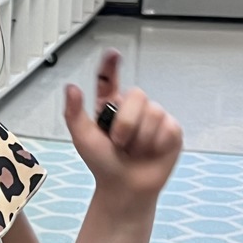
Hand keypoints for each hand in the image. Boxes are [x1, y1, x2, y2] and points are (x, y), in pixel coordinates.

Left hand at [63, 48, 182, 200]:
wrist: (125, 187)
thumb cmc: (102, 164)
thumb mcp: (83, 139)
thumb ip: (74, 113)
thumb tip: (71, 87)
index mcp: (109, 106)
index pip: (109, 79)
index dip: (111, 65)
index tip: (112, 54)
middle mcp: (133, 108)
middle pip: (137, 95)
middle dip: (126, 123)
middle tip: (119, 143)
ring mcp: (154, 117)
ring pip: (153, 112)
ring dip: (140, 137)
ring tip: (134, 150)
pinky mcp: (171, 131)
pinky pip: (167, 127)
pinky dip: (156, 144)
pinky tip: (151, 152)